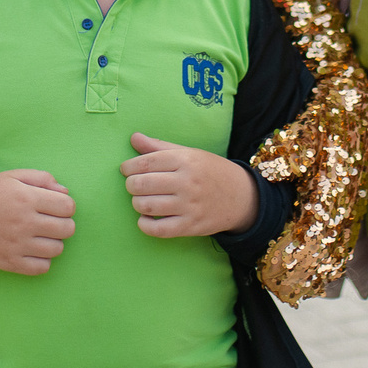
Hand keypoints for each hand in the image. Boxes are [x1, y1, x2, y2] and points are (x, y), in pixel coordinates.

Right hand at [0, 171, 75, 274]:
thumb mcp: (13, 176)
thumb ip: (42, 178)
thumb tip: (65, 192)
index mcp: (26, 198)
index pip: (68, 206)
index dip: (65, 205)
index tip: (55, 206)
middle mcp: (24, 222)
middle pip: (67, 229)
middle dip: (63, 223)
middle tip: (49, 221)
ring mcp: (17, 245)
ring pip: (58, 249)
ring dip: (53, 242)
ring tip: (39, 235)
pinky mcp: (10, 262)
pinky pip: (42, 268)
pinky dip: (42, 260)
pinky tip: (33, 250)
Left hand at [121, 134, 256, 237]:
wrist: (242, 197)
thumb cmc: (211, 172)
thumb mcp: (189, 153)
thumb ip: (159, 147)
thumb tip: (133, 138)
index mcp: (186, 160)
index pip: (146, 162)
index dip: (129, 166)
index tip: (126, 169)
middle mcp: (187, 182)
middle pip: (142, 184)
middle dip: (131, 185)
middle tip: (134, 185)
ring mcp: (189, 206)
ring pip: (147, 206)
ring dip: (137, 203)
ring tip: (141, 200)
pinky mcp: (191, 226)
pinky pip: (159, 230)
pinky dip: (145, 225)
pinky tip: (145, 219)